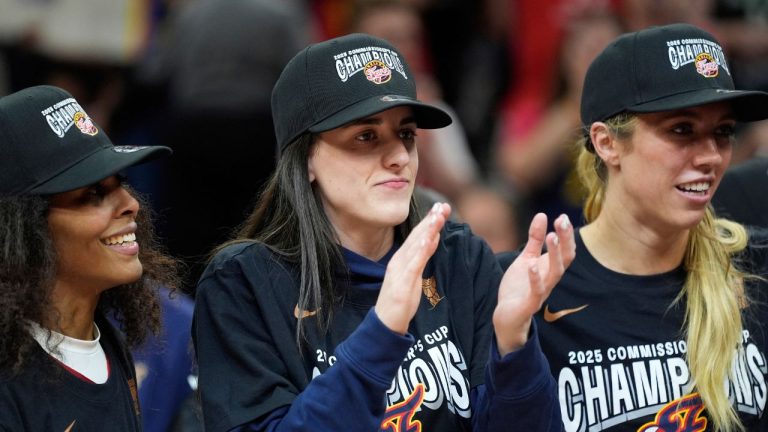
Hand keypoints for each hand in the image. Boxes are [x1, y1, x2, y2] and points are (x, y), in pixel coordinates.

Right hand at [375, 202, 449, 334]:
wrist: (386, 322)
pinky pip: (413, 264)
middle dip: (431, 220)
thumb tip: (431, 240)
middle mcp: (399, 260)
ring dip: (427, 230)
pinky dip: (420, 250)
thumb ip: (421, 257)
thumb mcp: (414, 275)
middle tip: (444, 206)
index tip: (441, 208)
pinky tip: (427, 239)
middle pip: (417, 236)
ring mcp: (400, 270)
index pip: (417, 235)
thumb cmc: (400, 300)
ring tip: (438, 216)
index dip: (429, 221)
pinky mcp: (403, 283)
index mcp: (402, 258)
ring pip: (415, 246)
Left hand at [493, 213, 574, 355]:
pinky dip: (535, 279)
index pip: (566, 250)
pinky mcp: (530, 304)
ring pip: (555, 273)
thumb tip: (543, 215)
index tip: (563, 216)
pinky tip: (531, 265)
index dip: (566, 234)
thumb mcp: (526, 259)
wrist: (507, 317)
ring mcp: (542, 292)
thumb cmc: (519, 288)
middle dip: (565, 240)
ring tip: (551, 236)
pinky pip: (536, 291)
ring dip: (555, 255)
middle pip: (565, 259)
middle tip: (562, 221)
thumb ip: (535, 240)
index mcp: (550, 268)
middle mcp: (550, 279)